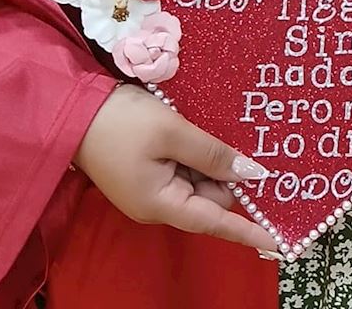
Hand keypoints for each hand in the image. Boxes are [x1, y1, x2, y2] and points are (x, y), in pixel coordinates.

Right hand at [73, 84, 276, 251]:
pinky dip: (197, 155)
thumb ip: (213, 155)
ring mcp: (151, 188)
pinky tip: (203, 133)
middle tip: (245, 140)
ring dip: (211, 160)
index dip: (248, 230)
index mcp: (162, 203)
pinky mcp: (148, 171)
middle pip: (210, 197)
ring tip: (214, 129)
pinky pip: (184, 169)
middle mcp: (158, 203)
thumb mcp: (173, 133)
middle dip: (228, 174)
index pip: (215, 222)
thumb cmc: (123, 123)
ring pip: (199, 181)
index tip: (277, 241)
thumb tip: (250, 174)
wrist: (74, 110)